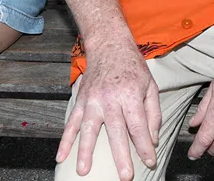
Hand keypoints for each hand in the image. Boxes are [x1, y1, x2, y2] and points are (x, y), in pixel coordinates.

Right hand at [57, 42, 161, 180]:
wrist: (109, 46)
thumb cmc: (133, 67)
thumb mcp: (150, 85)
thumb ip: (153, 113)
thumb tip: (153, 139)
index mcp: (130, 95)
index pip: (138, 126)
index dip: (145, 146)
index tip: (150, 161)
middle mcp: (110, 99)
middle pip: (116, 132)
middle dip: (122, 156)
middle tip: (126, 177)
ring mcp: (92, 100)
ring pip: (89, 130)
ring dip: (86, 152)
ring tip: (85, 171)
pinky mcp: (81, 101)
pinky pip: (72, 123)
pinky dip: (65, 141)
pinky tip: (61, 157)